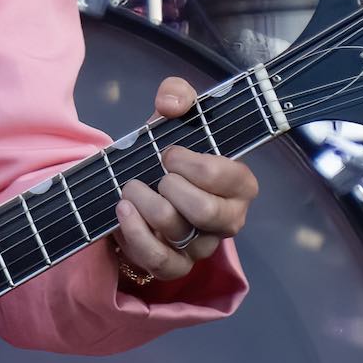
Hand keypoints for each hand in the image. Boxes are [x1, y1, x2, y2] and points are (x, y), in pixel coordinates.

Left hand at [112, 77, 259, 282]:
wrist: (141, 186)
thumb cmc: (167, 154)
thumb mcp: (173, 119)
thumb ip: (177, 95)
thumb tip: (172, 105)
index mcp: (239, 185)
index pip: (231, 178)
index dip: (196, 164)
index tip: (169, 153)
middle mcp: (228, 220)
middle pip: (206, 211)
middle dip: (172, 187)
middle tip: (156, 174)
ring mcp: (202, 247)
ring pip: (179, 233)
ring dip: (146, 205)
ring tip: (130, 188)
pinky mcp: (176, 267)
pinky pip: (160, 262)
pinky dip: (136, 234)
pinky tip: (123, 211)